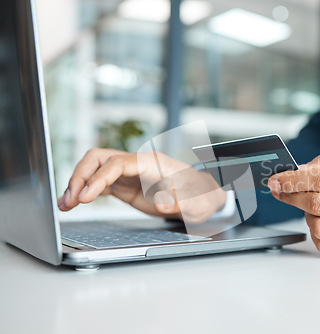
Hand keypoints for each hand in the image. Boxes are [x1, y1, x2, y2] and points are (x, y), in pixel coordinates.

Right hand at [58, 148, 226, 222]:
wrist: (202, 196)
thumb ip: (180, 202)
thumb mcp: (196, 202)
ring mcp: (129, 174)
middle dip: (81, 176)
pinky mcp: (125, 185)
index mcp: (152, 162)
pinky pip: (99, 182)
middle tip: (70, 200)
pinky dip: (84, 191)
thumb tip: (164, 203)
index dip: (99, 177)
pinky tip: (73, 203)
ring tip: (65, 205)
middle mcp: (136, 164)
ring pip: (94, 169)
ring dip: (78, 183)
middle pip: (99, 159)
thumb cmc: (200, 195)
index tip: (85, 196)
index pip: (118, 163)